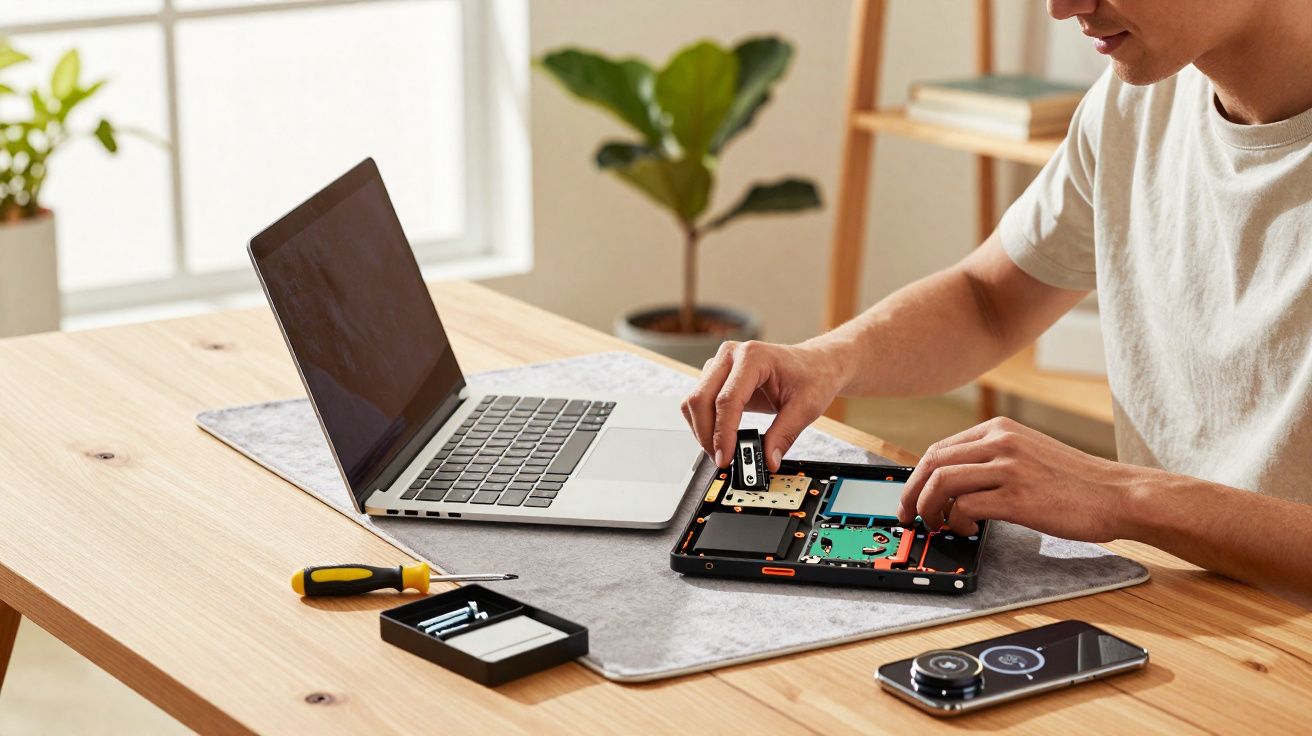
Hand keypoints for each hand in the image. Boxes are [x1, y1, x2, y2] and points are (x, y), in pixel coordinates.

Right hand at [681, 340, 845, 470]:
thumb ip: (784, 435)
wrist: (815, 363)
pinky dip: (705, 423)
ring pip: (694, 401)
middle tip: (721, 459)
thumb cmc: (812, 376)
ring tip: (722, 450)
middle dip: (706, 434)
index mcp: (753, 357)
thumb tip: (767, 461)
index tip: (725, 457)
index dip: (722, 433)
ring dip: (702, 430)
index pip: (727, 399)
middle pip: (700, 398)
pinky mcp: (717, 376)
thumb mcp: (805, 408)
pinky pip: (699, 401)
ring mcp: (720, 364)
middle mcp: (731, 355)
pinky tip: (720, 437)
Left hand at [897, 417, 1138, 542]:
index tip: (910, 497)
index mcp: (1001, 429)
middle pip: (933, 462)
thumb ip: (993, 457)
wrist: (1118, 494)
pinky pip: (966, 506)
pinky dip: (957, 521)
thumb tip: (952, 481)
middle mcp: (1002, 441)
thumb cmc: (1076, 482)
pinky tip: (968, 530)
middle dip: (912, 493)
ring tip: (938, 525)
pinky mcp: (1018, 496)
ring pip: (942, 482)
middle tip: (909, 516)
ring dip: (929, 509)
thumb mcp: (1029, 453)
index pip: (939, 448)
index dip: (917, 476)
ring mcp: (1009, 467)